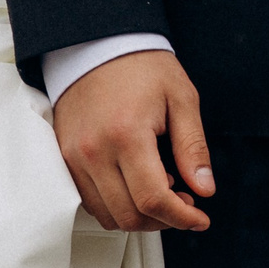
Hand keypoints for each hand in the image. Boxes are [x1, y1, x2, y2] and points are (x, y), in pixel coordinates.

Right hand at [53, 49, 213, 232]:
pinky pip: (89, 202)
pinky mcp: (64, 161)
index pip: (153, 199)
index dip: (181, 218)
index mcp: (127, 135)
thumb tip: (204, 189)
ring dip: (138, 216)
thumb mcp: (181, 99)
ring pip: (107, 215)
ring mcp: (74, 159)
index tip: (199, 219)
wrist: (96, 47)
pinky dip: (115, 206)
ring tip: (159, 192)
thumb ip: (193, 148)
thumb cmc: (141, 68)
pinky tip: (133, 187)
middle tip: (182, 203)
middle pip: (129, 215)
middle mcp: (94, 152)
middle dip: (162, 220)